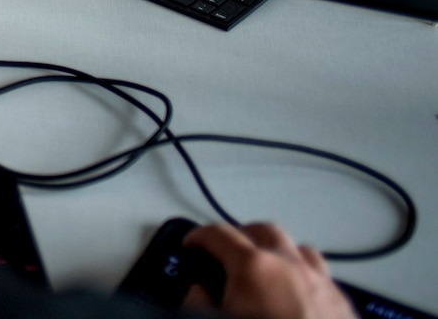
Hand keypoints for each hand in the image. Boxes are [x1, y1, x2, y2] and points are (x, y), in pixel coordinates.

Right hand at [182, 222, 353, 318]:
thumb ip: (198, 304)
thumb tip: (199, 292)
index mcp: (254, 268)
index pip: (218, 234)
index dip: (198, 237)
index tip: (192, 245)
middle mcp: (290, 266)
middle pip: (261, 231)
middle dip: (240, 236)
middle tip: (224, 251)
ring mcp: (321, 282)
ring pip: (298, 248)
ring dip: (277, 251)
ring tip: (264, 266)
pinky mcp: (343, 304)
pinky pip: (321, 273)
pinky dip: (302, 273)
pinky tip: (296, 292)